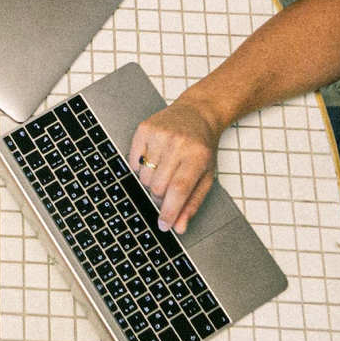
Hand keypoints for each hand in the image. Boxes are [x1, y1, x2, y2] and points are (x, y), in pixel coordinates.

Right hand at [129, 95, 224, 232]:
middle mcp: (178, 143)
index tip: (163, 225)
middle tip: (169, 187)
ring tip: (163, 170)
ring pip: (143, 177)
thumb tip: (179, 227)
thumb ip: (193, 203)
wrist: (197, 113)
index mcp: (197, 156)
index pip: (178, 190)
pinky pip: (132, 162)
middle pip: (157, 186)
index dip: (169, 211)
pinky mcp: (144, 129)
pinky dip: (139, 168)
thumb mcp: (206, 176)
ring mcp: (159, 134)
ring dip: (150, 181)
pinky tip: (153, 159)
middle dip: (160, 195)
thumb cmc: (203, 147)